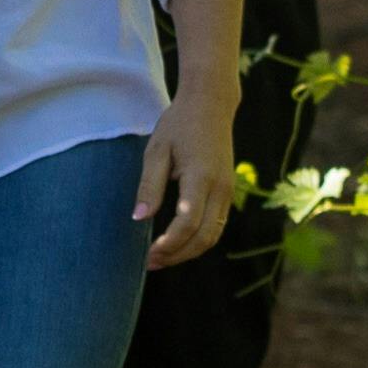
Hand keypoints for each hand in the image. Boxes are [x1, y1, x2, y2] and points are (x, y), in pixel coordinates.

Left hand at [137, 112, 235, 267]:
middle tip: (151, 262)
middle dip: (178, 255)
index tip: (148, 253)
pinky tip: (177, 242)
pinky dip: (198, 240)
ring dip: (188, 251)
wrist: (211, 105)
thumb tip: (139, 219)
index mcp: (201, 176)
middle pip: (204, 237)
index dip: (169, 243)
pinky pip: (216, 226)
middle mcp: (220, 188)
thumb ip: (149, 186)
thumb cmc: (179, 125)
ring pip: (213, 235)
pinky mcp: (228, 192)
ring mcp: (228, 192)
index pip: (188, 221)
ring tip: (161, 258)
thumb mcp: (157, 150)